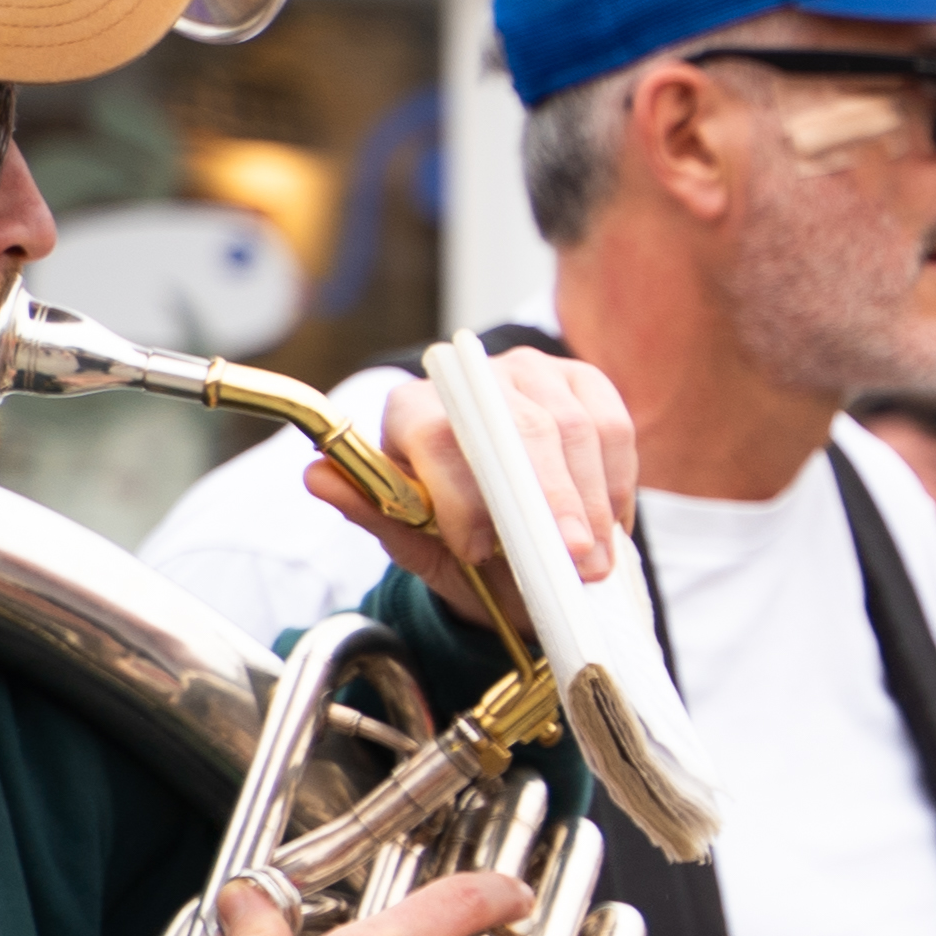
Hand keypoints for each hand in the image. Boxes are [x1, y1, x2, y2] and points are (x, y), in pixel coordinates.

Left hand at [318, 349, 639, 633]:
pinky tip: (610, 527)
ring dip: (591, 501)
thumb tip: (318, 477)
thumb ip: (374, 513)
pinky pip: (614, 427)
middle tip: (571, 560)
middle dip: (550, 501)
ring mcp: (533, 375)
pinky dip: (618, 483)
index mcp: (413, 408)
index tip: (480, 550)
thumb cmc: (457, 538)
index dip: (463, 494)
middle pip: (519, 428)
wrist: (509, 533)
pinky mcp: (585, 384)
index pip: (439, 435)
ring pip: (575, 428)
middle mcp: (472, 380)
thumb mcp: (413, 542)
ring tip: (596, 560)